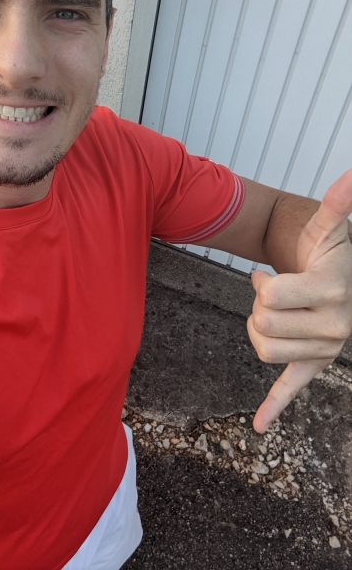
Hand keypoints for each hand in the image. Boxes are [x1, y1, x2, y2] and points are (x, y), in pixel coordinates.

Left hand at [246, 169, 351, 432]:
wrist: (347, 281)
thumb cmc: (333, 253)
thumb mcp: (330, 228)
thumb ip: (336, 204)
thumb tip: (349, 175)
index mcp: (331, 290)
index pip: (270, 296)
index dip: (261, 283)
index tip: (267, 274)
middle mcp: (333, 325)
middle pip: (262, 324)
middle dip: (258, 304)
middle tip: (271, 289)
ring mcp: (325, 349)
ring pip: (264, 349)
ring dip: (258, 329)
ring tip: (274, 312)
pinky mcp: (315, 365)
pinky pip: (292, 389)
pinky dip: (275, 407)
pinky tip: (259, 425)